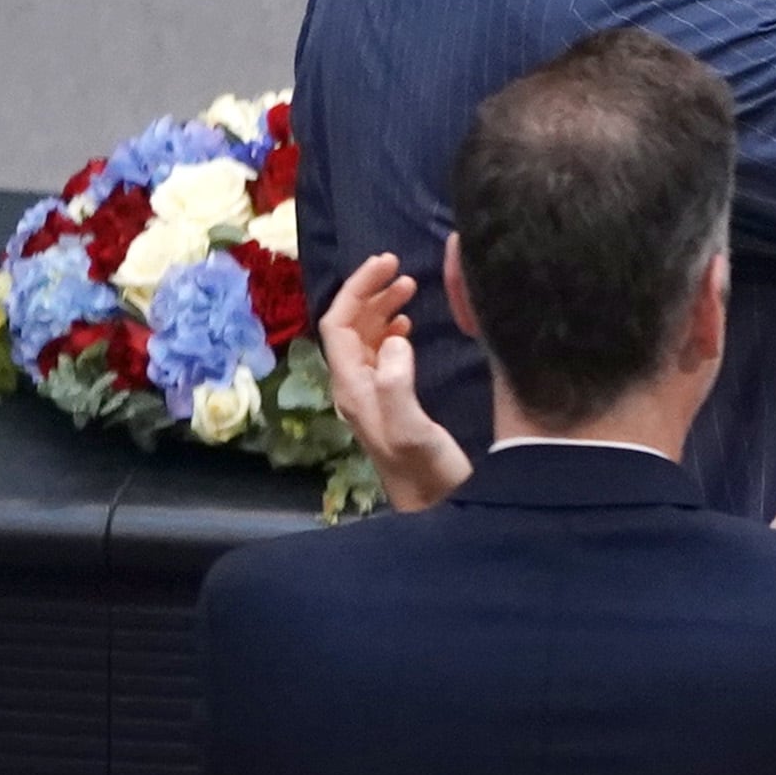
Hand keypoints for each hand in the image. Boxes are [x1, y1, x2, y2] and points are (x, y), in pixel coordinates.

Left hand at [317, 254, 469, 512]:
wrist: (437, 510)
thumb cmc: (428, 474)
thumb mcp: (413, 430)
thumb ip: (397, 385)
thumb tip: (395, 337)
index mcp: (353, 389)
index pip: (338, 325)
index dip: (357, 289)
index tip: (387, 264)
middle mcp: (355, 389)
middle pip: (348, 327)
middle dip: (369, 292)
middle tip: (402, 268)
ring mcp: (371, 396)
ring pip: (364, 339)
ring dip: (381, 309)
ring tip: (409, 287)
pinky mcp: (390, 403)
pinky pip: (379, 355)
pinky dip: (391, 330)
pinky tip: (408, 326)